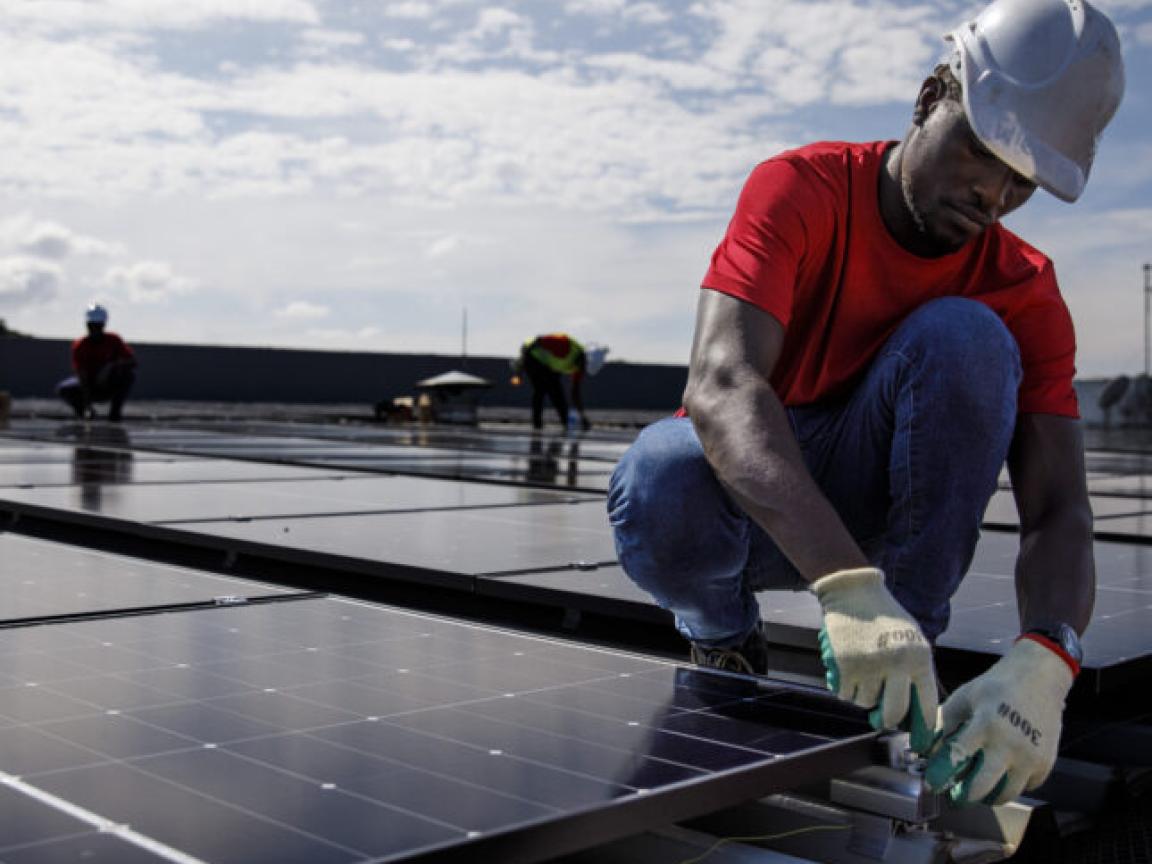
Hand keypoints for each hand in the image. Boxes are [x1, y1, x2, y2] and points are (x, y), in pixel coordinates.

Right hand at [812, 567, 937, 751]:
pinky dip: (845, 690)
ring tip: (861, 677)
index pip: (926, 704)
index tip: (921, 742)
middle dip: (888, 720)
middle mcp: (897, 664)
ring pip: (866, 704)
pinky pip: (846, 695)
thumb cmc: (884, 616)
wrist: (853, 591)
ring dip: (862, 697)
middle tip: (882, 718)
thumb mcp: (911, 639)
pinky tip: (847, 673)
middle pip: (895, 713)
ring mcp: (870, 667)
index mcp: (919, 658)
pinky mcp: (846, 666)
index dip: (923, 728)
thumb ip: (915, 670)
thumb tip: (915, 710)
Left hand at [925, 637, 1073, 804]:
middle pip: (982, 787)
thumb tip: (927, 749)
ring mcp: (1030, 756)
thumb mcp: (965, 696)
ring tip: (977, 789)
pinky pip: (1025, 787)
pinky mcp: (1046, 763)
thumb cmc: (997, 686)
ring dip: (988, 796)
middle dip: (963, 797)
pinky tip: (1000, 774)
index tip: (932, 783)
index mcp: (986, 724)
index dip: (941, 774)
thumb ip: (945, 722)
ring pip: (1005, 794)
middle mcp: (1010, 744)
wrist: (1039, 678)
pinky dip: (1011, 785)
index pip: (958, 757)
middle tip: (954, 796)